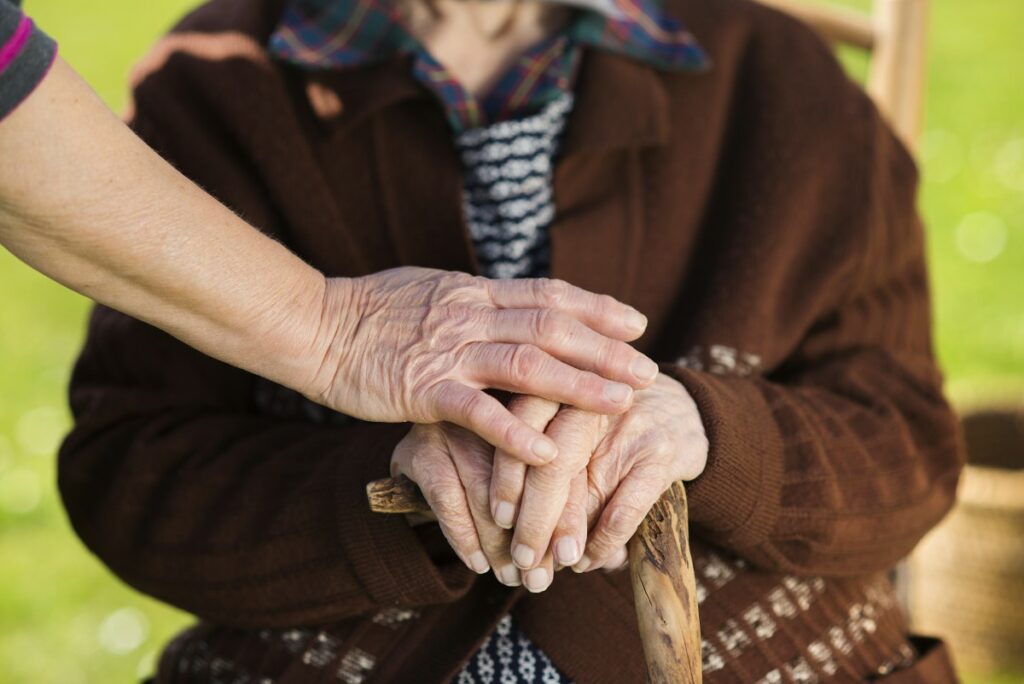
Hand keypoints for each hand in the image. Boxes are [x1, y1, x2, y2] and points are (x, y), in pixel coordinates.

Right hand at [312, 268, 657, 464]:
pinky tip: (550, 453)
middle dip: (605, 350)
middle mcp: (471, 316)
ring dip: (579, 386)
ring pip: (528, 365)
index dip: (596, 308)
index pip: (548, 295)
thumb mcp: (431, 290)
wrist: (315, 326)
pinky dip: (516, 431)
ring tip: (621, 404)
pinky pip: (479, 411)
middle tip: (648, 370)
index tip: (636, 322)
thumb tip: (512, 304)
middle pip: (552, 328)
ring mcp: (449, 352)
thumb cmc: (371, 312)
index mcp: (475, 292)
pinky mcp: (424, 390)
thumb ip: (475, 300)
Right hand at [391, 415, 559, 587]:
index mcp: (538, 404)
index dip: (564, 516)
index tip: (569, 557)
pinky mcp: (421, 447)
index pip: (556, 465)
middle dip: (529, 537)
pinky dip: (464, 537)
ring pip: (483, 494)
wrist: (427, 419)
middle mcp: (496, 407)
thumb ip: (565, 495)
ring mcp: (454, 425)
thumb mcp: (543, 464)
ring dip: (497, 545)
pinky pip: (447, 500)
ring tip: (511, 577)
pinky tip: (478, 563)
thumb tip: (589, 556)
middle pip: (520, 479)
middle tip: (538, 579)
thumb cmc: (505, 456)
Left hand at [491, 374, 707, 575]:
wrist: (687, 411)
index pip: (520, 428)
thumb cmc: (612, 429)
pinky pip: (624, 508)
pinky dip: (603, 541)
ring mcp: (628, 427)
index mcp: (559, 390)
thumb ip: (544, 470)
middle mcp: (590, 403)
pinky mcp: (662, 455)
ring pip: (583, 489)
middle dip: (532, 521)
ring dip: (562, 536)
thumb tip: (517, 535)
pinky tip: (590, 560)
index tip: (499, 519)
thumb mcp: (575, 433)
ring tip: (549, 568)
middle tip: (522, 560)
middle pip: (549, 465)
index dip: (506, 477)